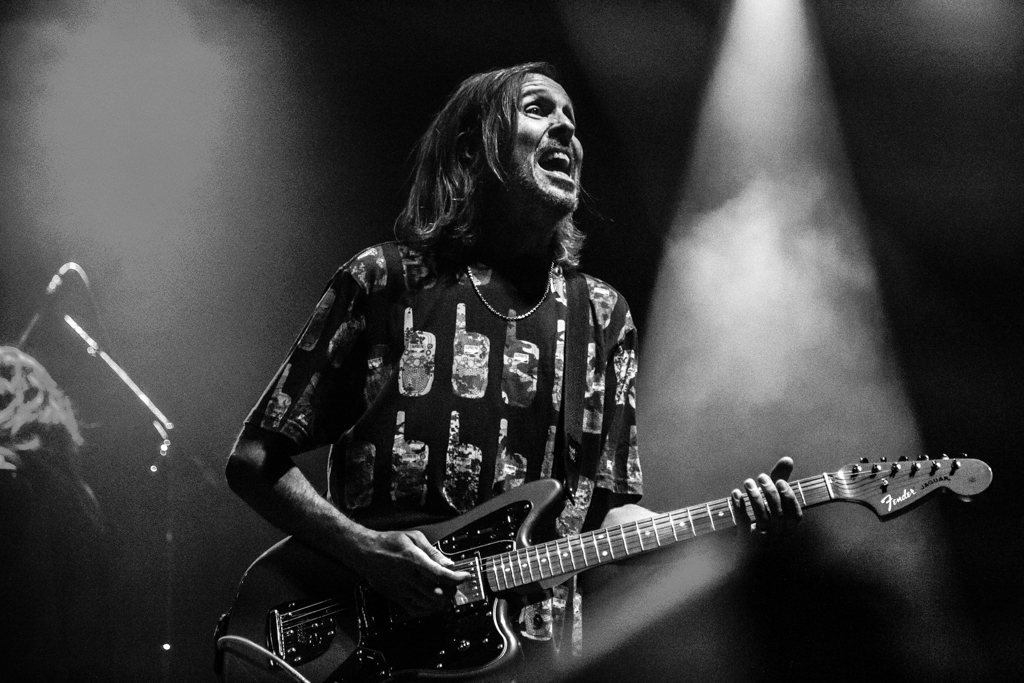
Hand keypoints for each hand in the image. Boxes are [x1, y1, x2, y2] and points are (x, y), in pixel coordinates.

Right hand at [345, 528, 471, 616]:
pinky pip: (416, 609)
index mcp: (414, 560)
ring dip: (442, 600)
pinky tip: (433, 603)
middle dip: (451, 590)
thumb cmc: (388, 542)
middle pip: (437, 592)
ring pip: (428, 603)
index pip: (440, 574)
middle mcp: (409, 577)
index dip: (456, 578)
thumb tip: (448, 563)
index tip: (465, 576)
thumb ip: (432, 551)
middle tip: (455, 584)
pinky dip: (428, 609)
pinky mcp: (397, 597)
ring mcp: (402, 589)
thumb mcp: (412, 537)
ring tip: (446, 592)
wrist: (365, 553)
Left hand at [731, 457, 801, 535]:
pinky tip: (735, 493)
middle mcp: (779, 534)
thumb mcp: (773, 499)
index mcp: (790, 526)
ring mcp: (763, 539)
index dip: (788, 497)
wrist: (747, 547)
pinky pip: (744, 523)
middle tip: (760, 476)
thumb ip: (781, 479)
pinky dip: (740, 507)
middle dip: (769, 492)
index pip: (794, 513)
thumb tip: (788, 459)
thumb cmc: (765, 517)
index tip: (779, 481)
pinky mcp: (746, 540)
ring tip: (747, 482)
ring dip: (754, 497)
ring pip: (762, 518)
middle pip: (777, 513)